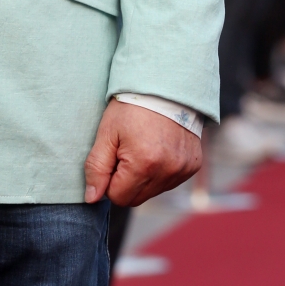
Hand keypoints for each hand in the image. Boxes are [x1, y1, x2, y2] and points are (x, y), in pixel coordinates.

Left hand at [84, 98, 201, 207]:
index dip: (109, 180)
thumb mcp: (107, 133)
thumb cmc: (131, 108)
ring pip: (152, 192)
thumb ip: (96, 168)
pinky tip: (157, 149)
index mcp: (143, 164)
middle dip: (125, 181)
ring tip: (143, 148)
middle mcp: (167, 171)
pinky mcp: (192, 166)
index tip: (113, 157)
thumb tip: (91, 198)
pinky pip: (169, 182)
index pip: (118, 197)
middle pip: (136, 199)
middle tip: (125, 152)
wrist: (165, 87)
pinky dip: (160, 171)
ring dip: (143, 178)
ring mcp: (182, 170)